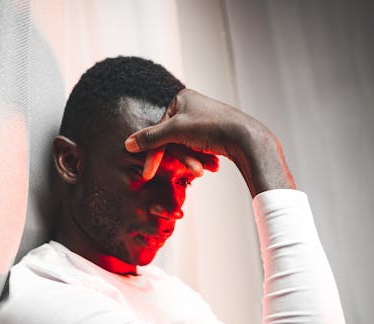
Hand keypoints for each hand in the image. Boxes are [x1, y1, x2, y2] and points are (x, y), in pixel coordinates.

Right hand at [125, 89, 294, 196]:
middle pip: (172, 139)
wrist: (246, 137)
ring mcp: (201, 119)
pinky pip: (198, 149)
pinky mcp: (212, 132)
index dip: (155, 153)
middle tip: (187, 175)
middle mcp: (190, 106)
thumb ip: (151, 138)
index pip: (159, 129)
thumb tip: (127, 143)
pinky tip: (211, 166)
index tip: (148, 173)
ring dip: (193, 161)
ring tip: (203, 171)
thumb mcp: (176, 132)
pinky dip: (202, 159)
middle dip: (181, 158)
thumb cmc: (211, 127)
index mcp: (180, 99)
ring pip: (186, 146)